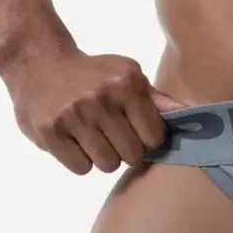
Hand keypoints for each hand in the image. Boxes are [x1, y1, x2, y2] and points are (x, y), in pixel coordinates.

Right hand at [8, 51, 186, 174]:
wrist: (39, 64)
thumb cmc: (94, 75)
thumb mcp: (129, 76)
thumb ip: (159, 100)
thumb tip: (193, 115)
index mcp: (127, 84)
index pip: (155, 138)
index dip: (148, 138)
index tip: (137, 129)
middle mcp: (100, 99)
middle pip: (132, 156)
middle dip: (127, 150)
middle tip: (113, 134)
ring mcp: (73, 116)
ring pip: (108, 165)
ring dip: (104, 157)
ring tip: (94, 136)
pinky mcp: (50, 132)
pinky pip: (82, 168)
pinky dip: (81, 160)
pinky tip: (75, 140)